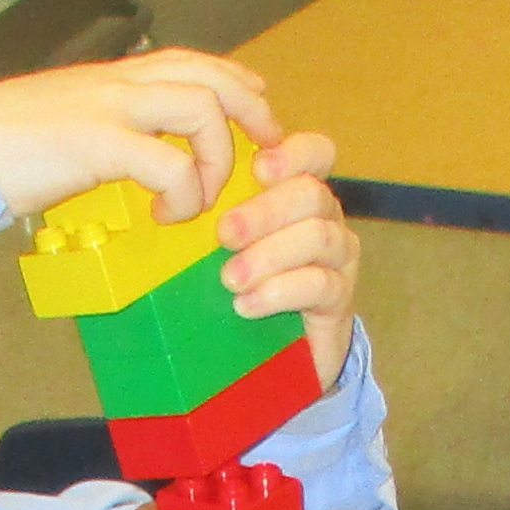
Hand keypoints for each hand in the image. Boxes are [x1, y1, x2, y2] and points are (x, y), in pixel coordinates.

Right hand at [0, 48, 275, 226]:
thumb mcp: (63, 133)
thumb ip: (103, 136)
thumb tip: (127, 161)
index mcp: (109, 78)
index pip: (187, 60)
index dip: (233, 78)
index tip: (259, 105)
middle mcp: (115, 81)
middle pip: (210, 76)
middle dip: (252, 111)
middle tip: (269, 153)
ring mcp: (107, 106)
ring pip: (201, 109)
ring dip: (216, 159)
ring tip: (202, 199)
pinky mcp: (97, 142)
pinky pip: (168, 162)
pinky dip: (182, 193)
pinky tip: (167, 217)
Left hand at [220, 133, 360, 389]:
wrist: (280, 355)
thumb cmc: (246, 286)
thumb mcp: (228, 245)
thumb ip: (217, 215)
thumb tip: (170, 200)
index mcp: (302, 194)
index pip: (316, 154)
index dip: (292, 153)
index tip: (257, 168)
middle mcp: (327, 219)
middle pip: (311, 194)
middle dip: (264, 212)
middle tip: (224, 235)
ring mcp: (338, 259)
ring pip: (318, 237)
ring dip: (269, 255)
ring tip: (231, 279)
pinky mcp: (340, 300)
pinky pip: (320, 285)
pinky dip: (279, 292)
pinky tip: (247, 305)